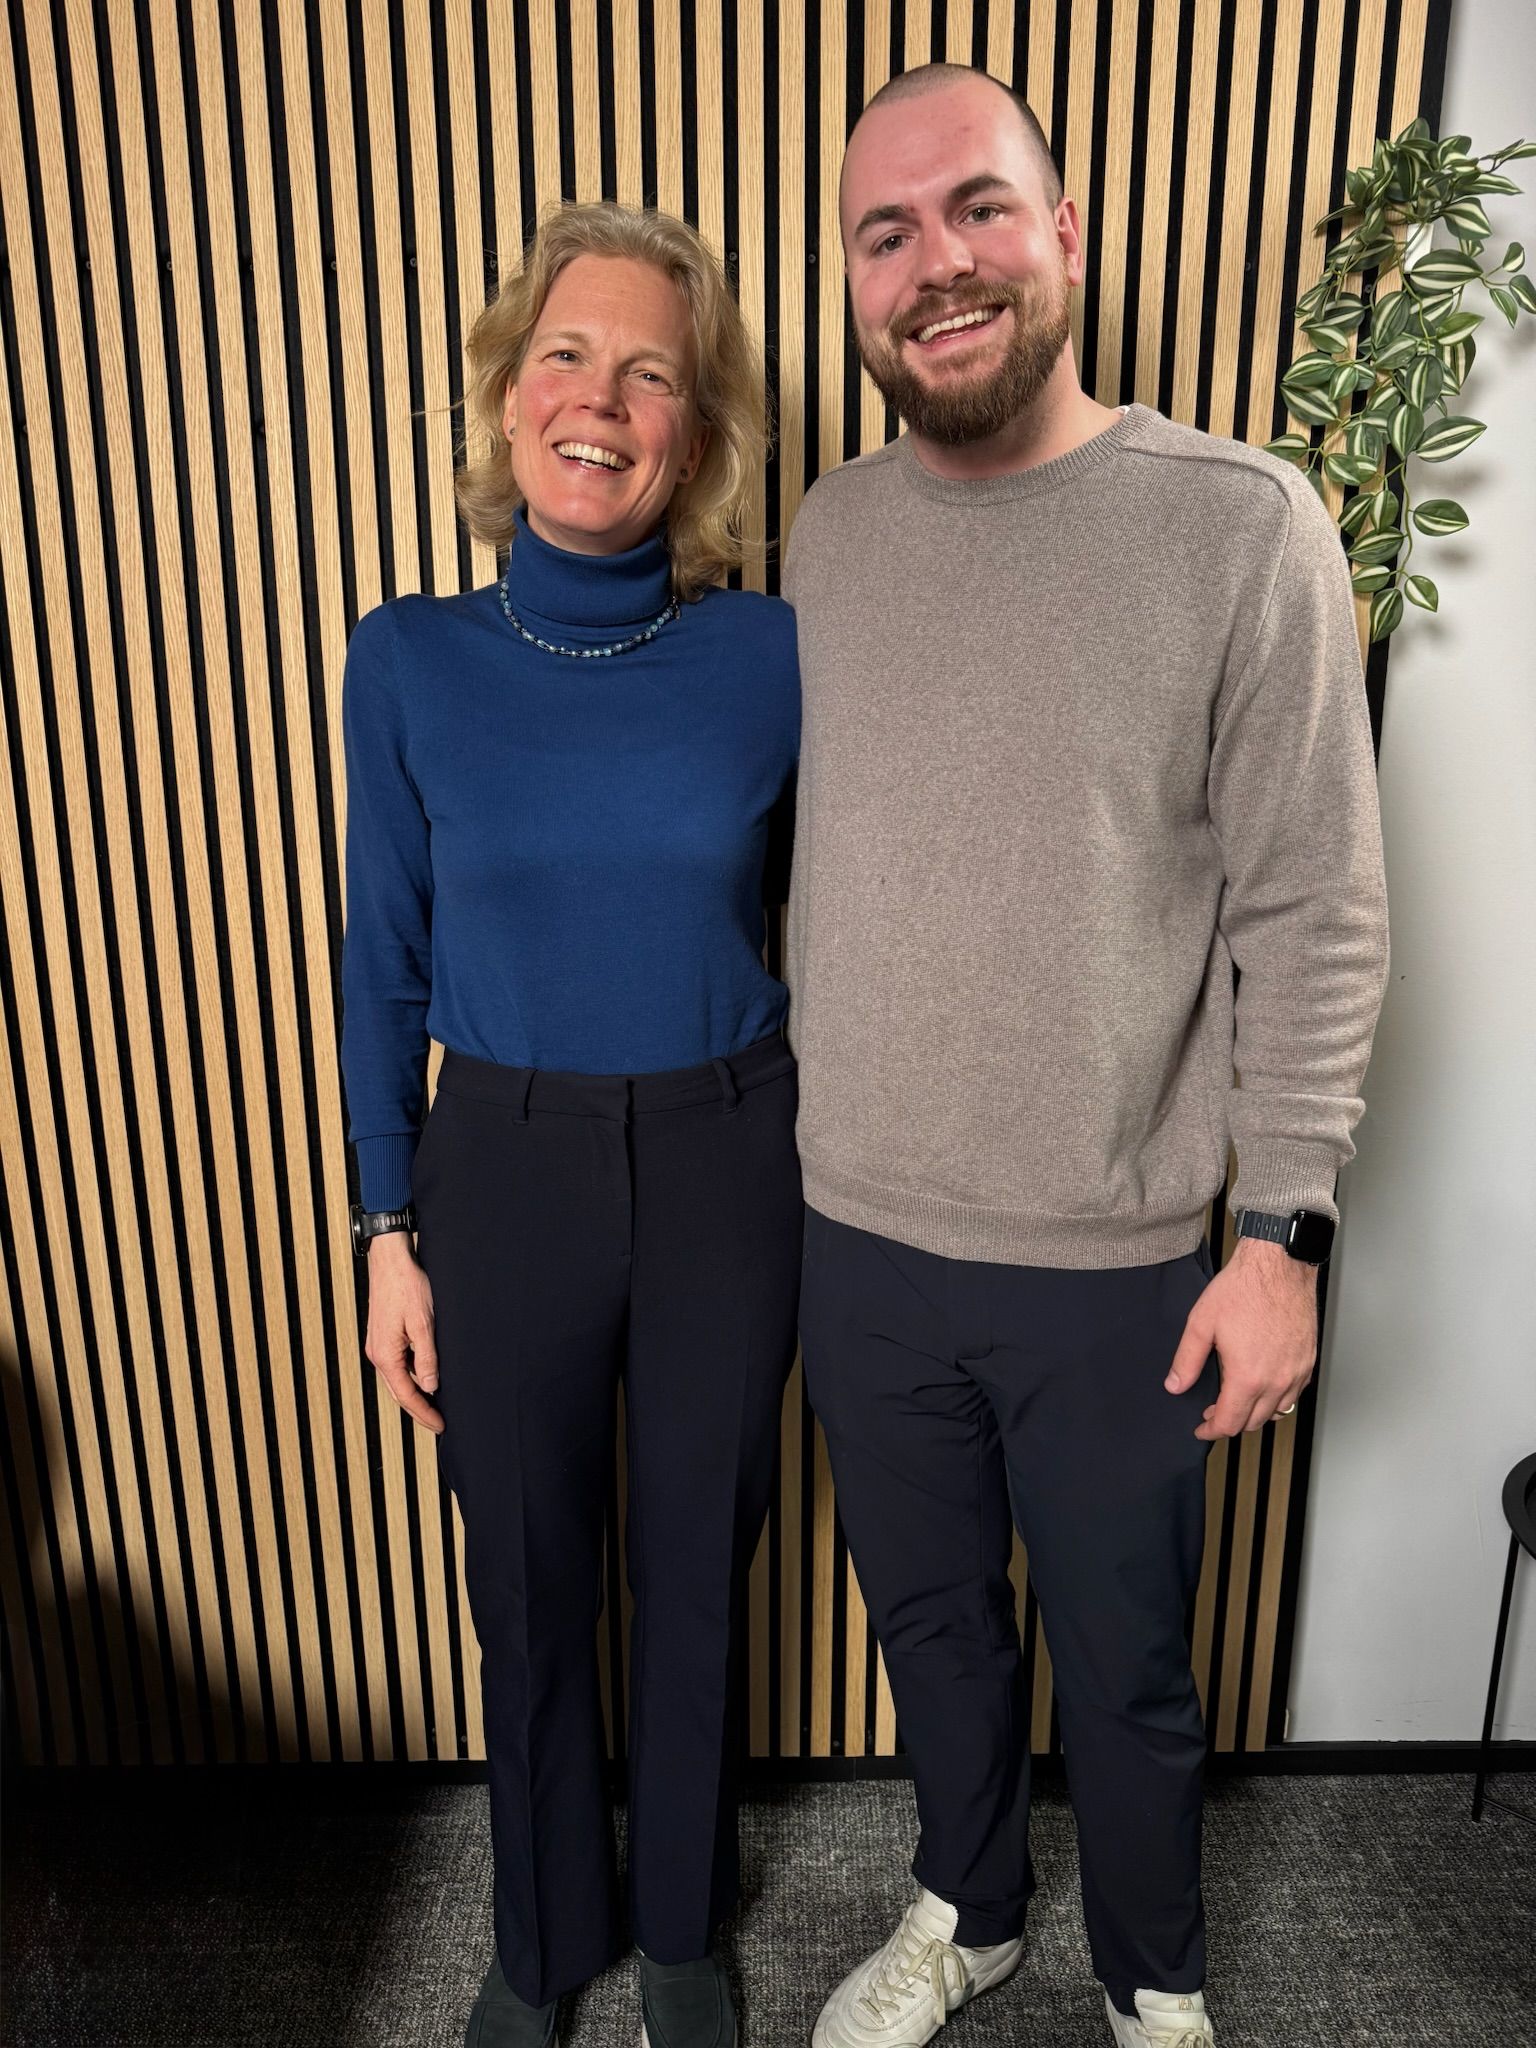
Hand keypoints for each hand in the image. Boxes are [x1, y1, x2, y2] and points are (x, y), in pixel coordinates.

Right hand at [363, 1231, 442, 1433]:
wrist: (390, 1260)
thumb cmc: (407, 1286)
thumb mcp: (424, 1324)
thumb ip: (428, 1358)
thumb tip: (431, 1386)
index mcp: (386, 1355)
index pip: (406, 1395)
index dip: (424, 1413)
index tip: (440, 1425)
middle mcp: (377, 1353)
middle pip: (399, 1392)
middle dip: (419, 1409)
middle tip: (439, 1423)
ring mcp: (377, 1345)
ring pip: (397, 1379)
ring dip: (414, 1394)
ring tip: (434, 1406)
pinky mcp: (382, 1336)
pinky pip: (396, 1365)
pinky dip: (410, 1377)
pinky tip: (425, 1378)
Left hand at [1164, 1238, 1317, 1439]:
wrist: (1279, 1266)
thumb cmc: (1244, 1288)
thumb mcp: (1202, 1323)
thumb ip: (1187, 1360)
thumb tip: (1175, 1386)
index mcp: (1248, 1377)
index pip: (1229, 1423)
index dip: (1211, 1430)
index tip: (1201, 1428)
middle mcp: (1276, 1380)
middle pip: (1253, 1422)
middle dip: (1230, 1422)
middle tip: (1213, 1411)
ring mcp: (1296, 1372)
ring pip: (1277, 1412)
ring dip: (1255, 1413)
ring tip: (1236, 1400)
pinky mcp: (1308, 1361)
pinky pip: (1294, 1394)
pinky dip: (1277, 1399)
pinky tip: (1263, 1386)